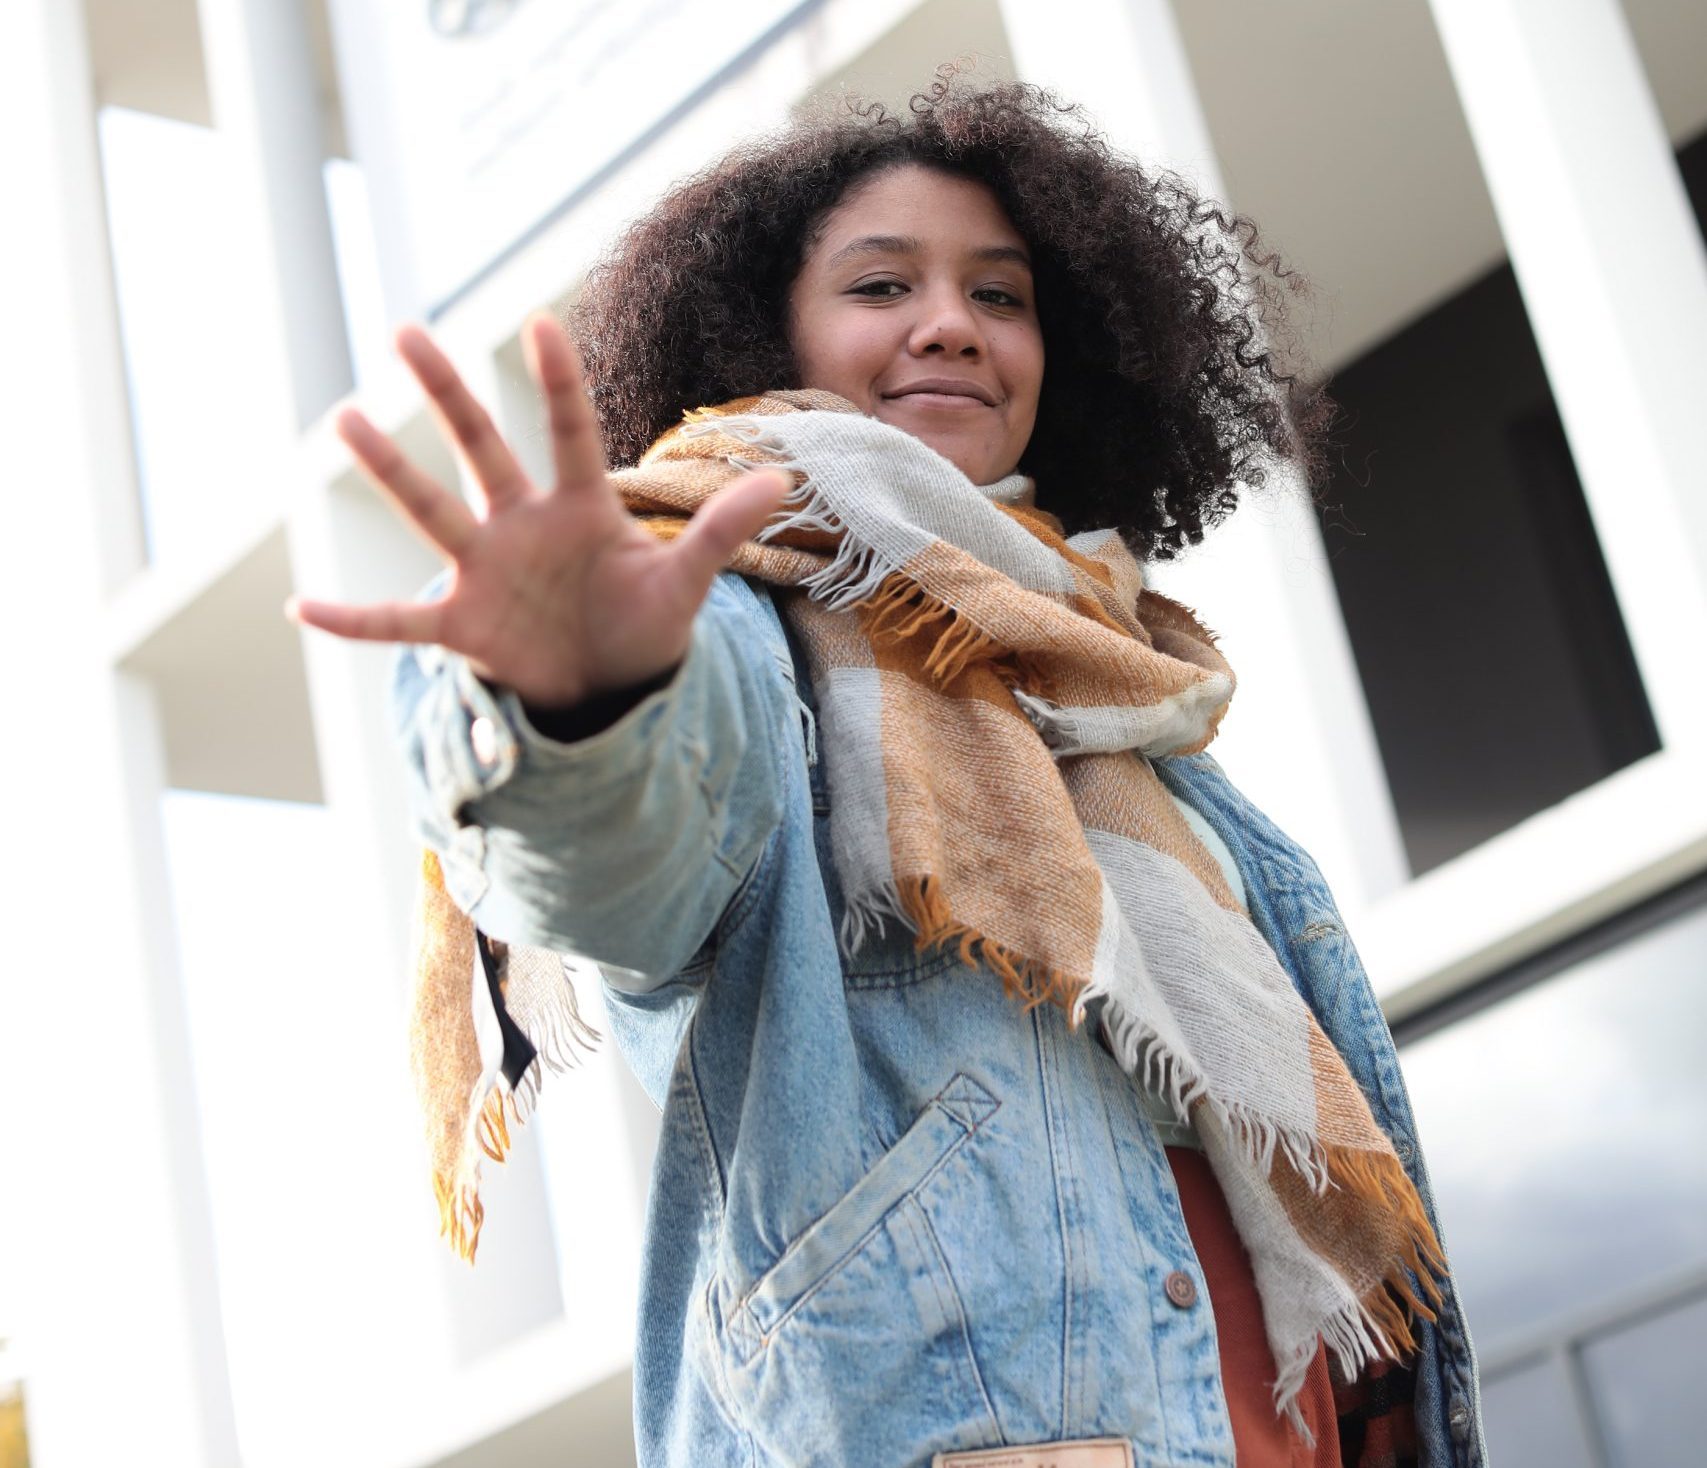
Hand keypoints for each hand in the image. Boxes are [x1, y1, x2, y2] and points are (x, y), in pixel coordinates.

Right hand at [286, 315, 787, 708]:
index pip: (568, 431)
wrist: (612, 688)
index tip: (539, 317)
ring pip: (430, 512)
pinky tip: (301, 606)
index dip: (557, 379)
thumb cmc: (644, 624)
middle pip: (480, 449)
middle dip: (447, 395)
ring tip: (344, 419)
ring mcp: (485, 572)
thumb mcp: (686, 582)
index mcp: (579, 506)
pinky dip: (355, 619)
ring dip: (390, 471)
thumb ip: (719, 530)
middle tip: (406, 331)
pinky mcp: (463, 627)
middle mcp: (521, 525)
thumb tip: (782, 480)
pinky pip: (398, 622)